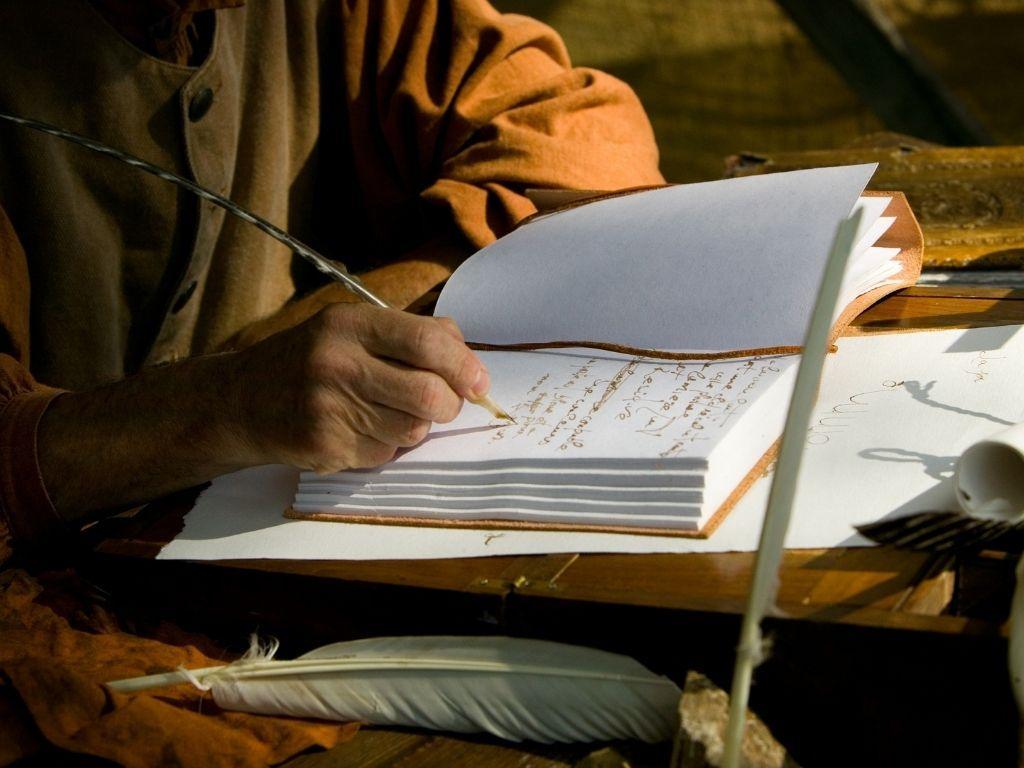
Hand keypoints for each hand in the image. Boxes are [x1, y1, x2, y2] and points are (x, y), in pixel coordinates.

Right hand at [227, 303, 487, 472]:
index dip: (464, 365)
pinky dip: (385, 444)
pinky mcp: (325, 446)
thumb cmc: (311, 360)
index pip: (427, 342)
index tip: (479, 381)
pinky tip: (358, 428)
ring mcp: (330, 408)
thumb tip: (470, 360)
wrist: (241, 400)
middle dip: (450, 404)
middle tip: (443, 403)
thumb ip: (411, 334)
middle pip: (429, 395)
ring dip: (415, 426)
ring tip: (388, 411)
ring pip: (413, 430)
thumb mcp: (351, 327)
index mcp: (350, 324)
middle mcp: (338, 363)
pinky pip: (386, 452)